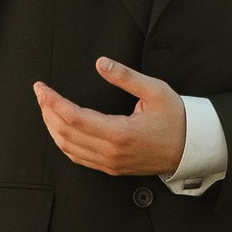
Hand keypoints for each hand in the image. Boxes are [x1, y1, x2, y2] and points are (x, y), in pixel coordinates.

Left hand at [35, 61, 188, 177]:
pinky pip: (79, 158)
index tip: (41, 88)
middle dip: (47, 112)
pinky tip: (59, 129)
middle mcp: (111, 152)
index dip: (53, 102)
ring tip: (46, 108)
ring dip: (52, 128)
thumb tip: (100, 63)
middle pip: (65, 133)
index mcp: (120, 133)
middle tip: (40, 93)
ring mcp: (110, 163)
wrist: (191, 148)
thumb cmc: (176, 119)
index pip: (73, 117)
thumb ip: (125, 76)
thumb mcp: (155, 91)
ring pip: (68, 148)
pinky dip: (63, 143)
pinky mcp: (111, 168)